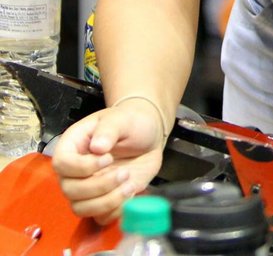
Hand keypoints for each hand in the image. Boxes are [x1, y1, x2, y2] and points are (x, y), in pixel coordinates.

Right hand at [51, 102, 165, 223]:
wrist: (149, 134)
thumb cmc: (131, 122)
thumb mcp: (121, 118)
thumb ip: (108, 130)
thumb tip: (97, 147)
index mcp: (73, 146)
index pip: (61, 164)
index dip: (83, 167)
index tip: (108, 158)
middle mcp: (74, 170)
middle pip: (70, 190)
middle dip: (99, 186)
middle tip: (125, 172)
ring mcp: (87, 187)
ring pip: (81, 208)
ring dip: (107, 201)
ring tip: (130, 185)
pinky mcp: (103, 199)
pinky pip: (99, 217)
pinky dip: (115, 210)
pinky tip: (131, 193)